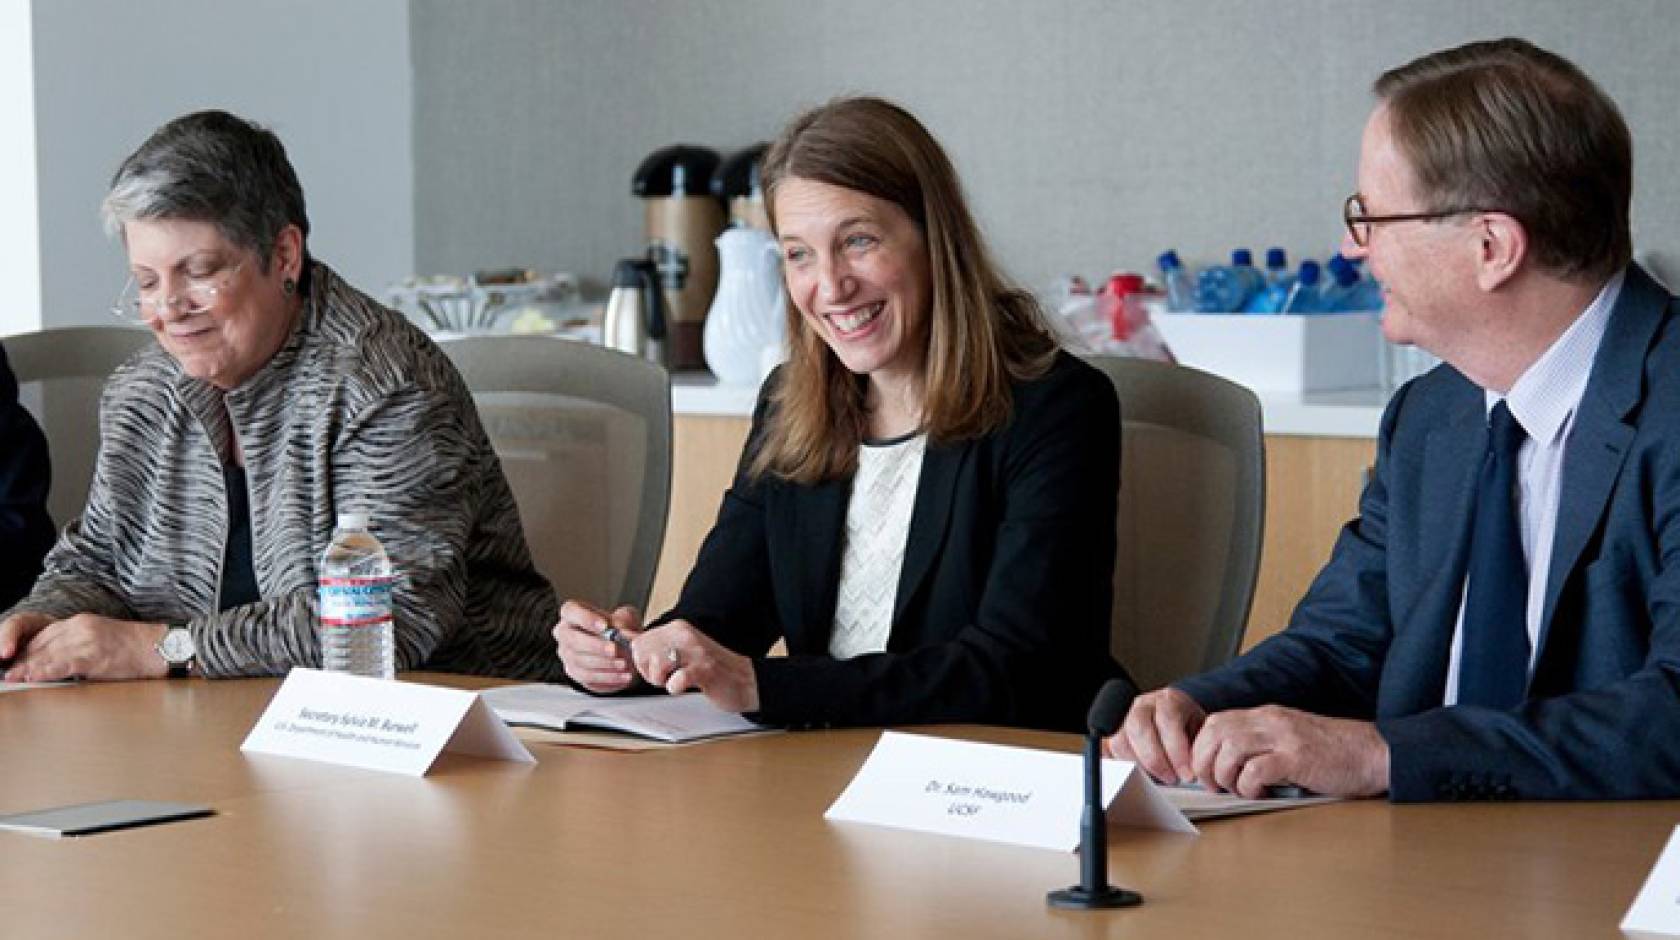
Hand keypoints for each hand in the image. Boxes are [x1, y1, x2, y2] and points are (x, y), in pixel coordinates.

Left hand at [3, 614, 168, 681]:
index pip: (44, 635)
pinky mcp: (95, 654)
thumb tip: (54, 664)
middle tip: (8, 675)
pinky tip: (32, 677)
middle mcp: (81, 626)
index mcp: (83, 622)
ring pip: (48, 654)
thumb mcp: (104, 640)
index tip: (14, 664)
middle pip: (42, 644)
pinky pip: (63, 663)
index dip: (25, 651)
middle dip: (22, 660)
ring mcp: (88, 639)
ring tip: (13, 678)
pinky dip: (45, 671)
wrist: (165, 647)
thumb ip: (80, 646)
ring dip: (27, 668)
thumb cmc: (139, 650)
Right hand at [553, 600, 643, 692]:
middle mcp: (564, 634)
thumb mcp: (625, 619)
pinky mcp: (575, 674)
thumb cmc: (618, 627)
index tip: (605, 626)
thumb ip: (624, 625)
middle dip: (596, 646)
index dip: (586, 619)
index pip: (570, 611)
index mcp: (572, 612)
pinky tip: (623, 676)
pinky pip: (588, 678)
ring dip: (604, 664)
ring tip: (624, 665)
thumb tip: (627, 635)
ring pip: (580, 662)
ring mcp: (567, 655)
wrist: (623, 646)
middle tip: (615, 650)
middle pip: (573, 640)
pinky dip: (607, 678)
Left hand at [632, 619, 758, 713]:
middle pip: (642, 653)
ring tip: (677, 681)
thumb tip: (627, 641)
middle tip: (667, 678)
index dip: (641, 662)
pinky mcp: (705, 670)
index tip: (657, 669)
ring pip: (656, 664)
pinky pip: (677, 680)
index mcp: (677, 628)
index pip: (638, 642)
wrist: (744, 681)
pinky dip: (676, 688)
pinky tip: (685, 687)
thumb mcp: (681, 652)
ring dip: (662, 681)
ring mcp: (696, 651)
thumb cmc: (711, 670)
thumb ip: (656, 646)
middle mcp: (685, 634)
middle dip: (648, 672)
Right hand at [1104, 687, 1205, 783]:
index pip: (1167, 721)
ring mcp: (1124, 717)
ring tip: (1155, 778)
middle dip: (1156, 760)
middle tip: (1171, 779)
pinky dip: (1116, 764)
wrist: (1181, 720)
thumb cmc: (1191, 729)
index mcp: (1168, 700)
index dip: (1176, 751)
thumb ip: (1198, 748)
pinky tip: (1131, 775)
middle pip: (1139, 729)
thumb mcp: (1202, 733)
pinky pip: (1106, 749)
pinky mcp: (1112, 733)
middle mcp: (1143, 705)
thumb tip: (1196, 774)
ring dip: (1138, 765)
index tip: (1186, 775)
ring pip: (1120, 741)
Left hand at [1189, 705, 1389, 798]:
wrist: (1374, 753)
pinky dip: (1249, 785)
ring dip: (1225, 775)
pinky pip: (1255, 770)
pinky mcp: (1297, 758)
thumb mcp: (1290, 738)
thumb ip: (1262, 744)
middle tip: (1214, 785)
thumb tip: (1226, 766)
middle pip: (1215, 733)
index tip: (1203, 771)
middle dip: (1204, 762)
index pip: (1215, 722)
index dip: (1200, 748)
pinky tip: (1260, 793)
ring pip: (1230, 749)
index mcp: (1266, 716)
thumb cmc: (1335, 753)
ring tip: (1237, 790)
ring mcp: (1284, 737)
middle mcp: (1271, 721)